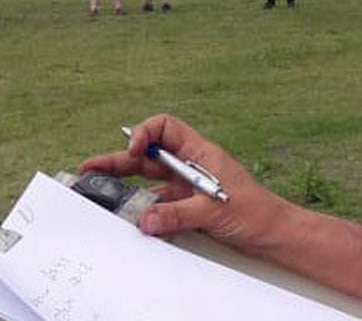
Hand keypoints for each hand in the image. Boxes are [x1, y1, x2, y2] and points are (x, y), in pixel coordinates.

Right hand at [79, 115, 289, 254]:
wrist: (272, 233)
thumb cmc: (254, 211)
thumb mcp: (214, 211)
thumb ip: (178, 215)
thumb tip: (145, 220)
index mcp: (198, 152)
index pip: (165, 128)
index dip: (144, 134)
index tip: (133, 151)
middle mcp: (189, 165)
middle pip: (148, 155)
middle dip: (119, 159)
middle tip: (89, 169)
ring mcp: (186, 187)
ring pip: (148, 180)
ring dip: (124, 184)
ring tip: (97, 191)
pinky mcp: (186, 207)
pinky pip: (156, 204)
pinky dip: (141, 210)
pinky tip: (129, 219)